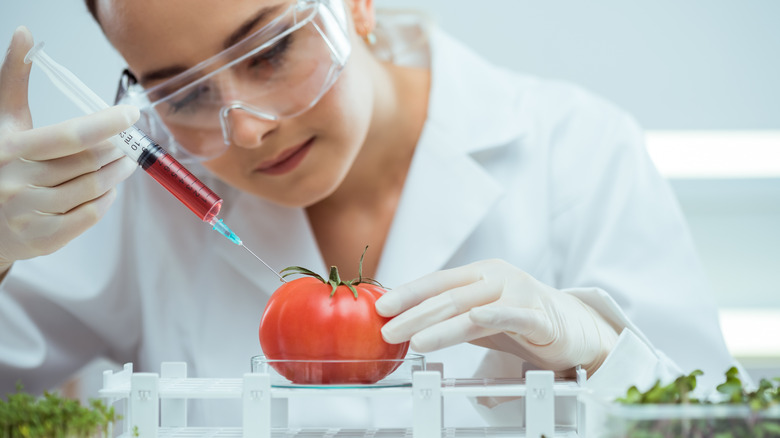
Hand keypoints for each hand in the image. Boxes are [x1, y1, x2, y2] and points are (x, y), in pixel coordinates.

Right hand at [0, 27, 138, 271]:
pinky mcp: (42, 240)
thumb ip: (15, 80)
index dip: (105, 124)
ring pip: (92, 190)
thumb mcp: (3, 123)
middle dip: (115, 151)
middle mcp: (18, 183)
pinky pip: (89, 216)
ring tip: (125, 163)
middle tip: (129, 143)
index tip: (130, 114)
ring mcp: (30, 214)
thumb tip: (23, 33)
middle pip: (87, 163)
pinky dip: (107, 200)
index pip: (69, 135)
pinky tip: (110, 189)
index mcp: (11, 150)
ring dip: (116, 175)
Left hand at [376, 259, 617, 375]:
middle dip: (414, 315)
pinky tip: (477, 318)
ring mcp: (519, 295)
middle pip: (449, 297)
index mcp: (481, 273)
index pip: (437, 281)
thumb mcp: (480, 316)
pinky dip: (495, 316)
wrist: (574, 326)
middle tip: (388, 330)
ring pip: (473, 310)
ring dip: (441, 326)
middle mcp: (498, 278)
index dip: (408, 293)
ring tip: (415, 341)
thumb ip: (451, 317)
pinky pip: (515, 316)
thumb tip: (408, 324)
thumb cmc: (523, 318)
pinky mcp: (540, 318)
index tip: (382, 307)